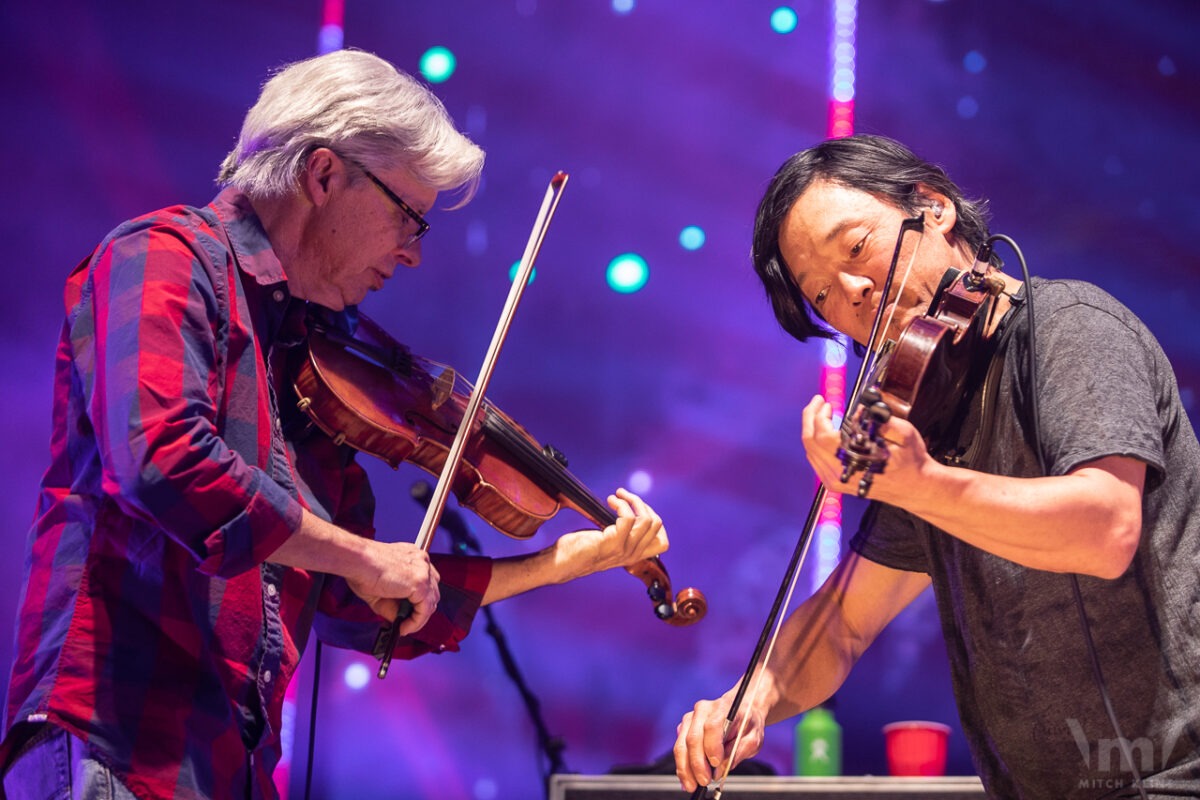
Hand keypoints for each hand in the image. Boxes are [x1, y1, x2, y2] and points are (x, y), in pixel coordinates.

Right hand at [346, 541, 440, 636]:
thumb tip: (402, 621)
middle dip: (421, 610)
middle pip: (432, 592)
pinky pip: (424, 610)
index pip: (427, 581)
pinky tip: (404, 627)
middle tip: (406, 622)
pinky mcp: (420, 583)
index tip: (410, 612)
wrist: (357, 561)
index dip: (420, 599)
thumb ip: (396, 605)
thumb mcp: (382, 591)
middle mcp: (421, 561)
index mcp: (413, 558)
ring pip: (430, 602)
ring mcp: (423, 571)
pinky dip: (416, 622)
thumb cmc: (362, 569)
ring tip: (403, 626)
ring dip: (418, 619)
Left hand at [555, 488, 668, 580]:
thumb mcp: (608, 544)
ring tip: (617, 496)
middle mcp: (632, 555)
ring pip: (646, 519)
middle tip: (625, 496)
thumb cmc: (580, 550)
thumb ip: (622, 535)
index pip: (662, 542)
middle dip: (642, 504)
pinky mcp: (612, 543)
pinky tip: (610, 501)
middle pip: (656, 524)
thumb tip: (629, 512)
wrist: (561, 563)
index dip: (655, 520)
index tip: (638, 508)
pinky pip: (627, 518)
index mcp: (633, 556)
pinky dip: (620, 504)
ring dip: (632, 500)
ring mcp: (624, 550)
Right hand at [674, 687, 767, 792]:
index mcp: (723, 707)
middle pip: (694, 738)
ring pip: (682, 744)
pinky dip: (682, 765)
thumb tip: (721, 768)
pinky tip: (687, 778)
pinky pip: (680, 747)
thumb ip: (738, 752)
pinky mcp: (685, 727)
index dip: (712, 747)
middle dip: (697, 764)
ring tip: (692, 785)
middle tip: (704, 781)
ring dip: (686, 767)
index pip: (712, 726)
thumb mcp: (753, 739)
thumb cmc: (748, 723)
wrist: (741, 710)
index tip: (715, 764)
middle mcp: (703, 710)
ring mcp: (691, 718)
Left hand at [801, 394, 930, 504]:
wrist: (915, 488)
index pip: (822, 434)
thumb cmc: (911, 461)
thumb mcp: (904, 434)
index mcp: (852, 460)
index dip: (820, 415)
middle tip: (818, 402)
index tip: (826, 402)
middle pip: (809, 442)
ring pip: (811, 452)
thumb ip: (880, 419)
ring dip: (812, 430)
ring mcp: (835, 481)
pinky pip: (816, 461)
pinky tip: (825, 433)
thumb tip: (859, 409)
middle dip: (810, 417)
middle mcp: (839, 473)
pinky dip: (816, 444)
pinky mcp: (836, 484)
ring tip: (822, 414)